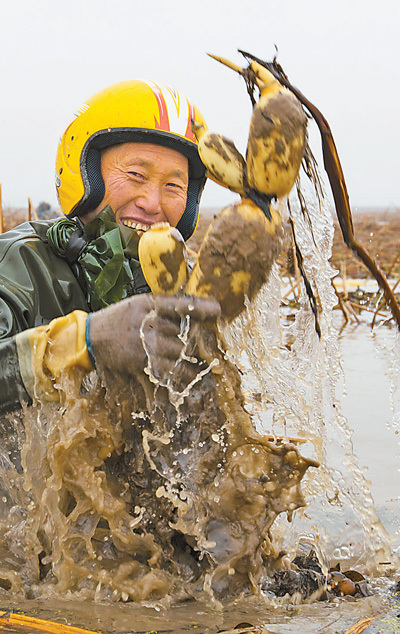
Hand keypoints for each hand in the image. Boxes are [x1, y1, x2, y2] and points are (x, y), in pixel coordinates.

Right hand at [86, 294, 220, 381]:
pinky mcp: (142, 363)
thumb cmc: (119, 318)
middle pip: (185, 332)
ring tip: (206, 366)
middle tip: (210, 347)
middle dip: (197, 340)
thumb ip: (163, 307)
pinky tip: (191, 378)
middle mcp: (150, 323)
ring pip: (180, 353)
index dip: (201, 308)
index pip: (181, 305)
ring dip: (192, 360)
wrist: (92, 337)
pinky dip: (182, 375)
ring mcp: (146, 344)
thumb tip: (191, 312)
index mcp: (150, 304)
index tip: (218, 311)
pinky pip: (169, 371)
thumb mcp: (139, 304)